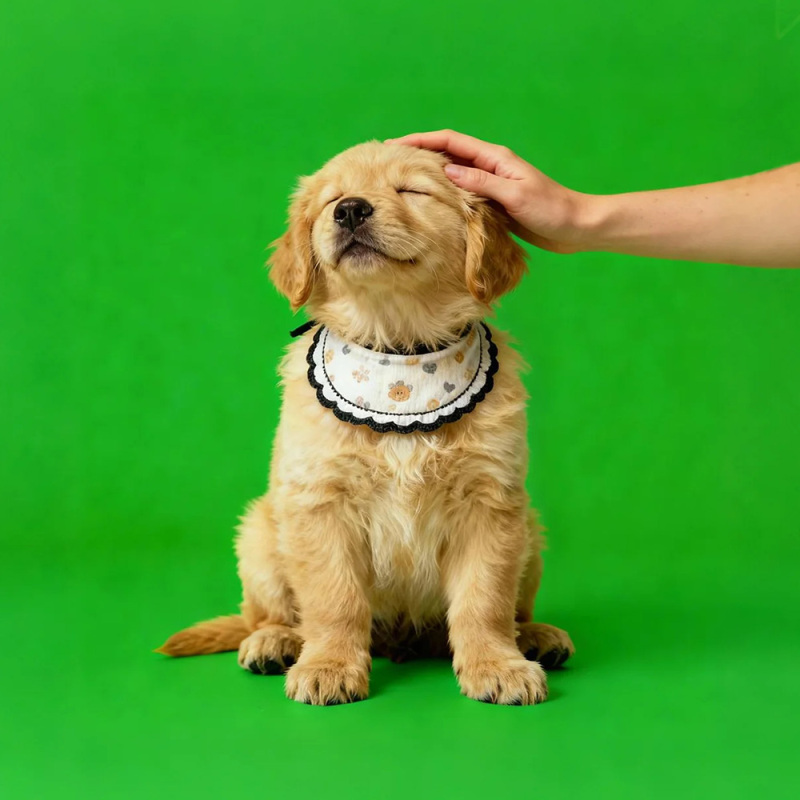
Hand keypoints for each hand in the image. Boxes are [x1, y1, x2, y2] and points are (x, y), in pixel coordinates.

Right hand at [386, 130, 588, 253]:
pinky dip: (445, 197)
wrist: (575, 228)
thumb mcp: (515, 194)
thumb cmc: (550, 209)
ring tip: (402, 184)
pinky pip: (462, 196)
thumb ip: (481, 182)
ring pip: (453, 177)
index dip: (422, 141)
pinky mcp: (494, 204)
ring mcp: (491, 186)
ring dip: (429, 177)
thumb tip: (447, 170)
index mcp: (495, 158)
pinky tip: (431, 206)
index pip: (451, 142)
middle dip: (419, 156)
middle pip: (448, 155)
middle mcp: (490, 168)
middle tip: (390, 164)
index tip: (395, 146)